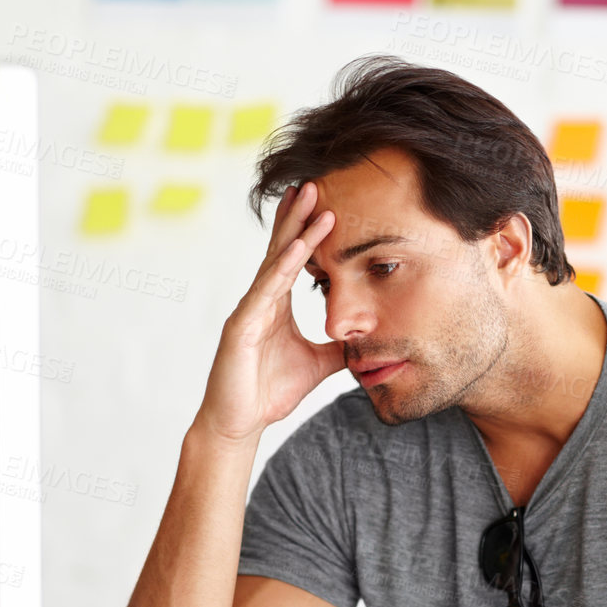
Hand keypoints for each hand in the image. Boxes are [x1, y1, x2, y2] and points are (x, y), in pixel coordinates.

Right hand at [194, 182, 343, 444]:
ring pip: (273, 263)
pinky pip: (263, 292)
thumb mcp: (318, 365)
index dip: (307, 231)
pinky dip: (280, 269)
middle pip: (281, 249)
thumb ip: (339, 349)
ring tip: (309, 201)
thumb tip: (367, 341)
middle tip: (315, 182)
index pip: (293, 260)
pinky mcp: (239, 328)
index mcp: (275, 306)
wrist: (240, 424)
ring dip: (293, 232)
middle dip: (298, 216)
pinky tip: (294, 249)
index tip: (324, 202)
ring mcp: (248, 311)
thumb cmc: (269, 393)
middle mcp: (259, 301)